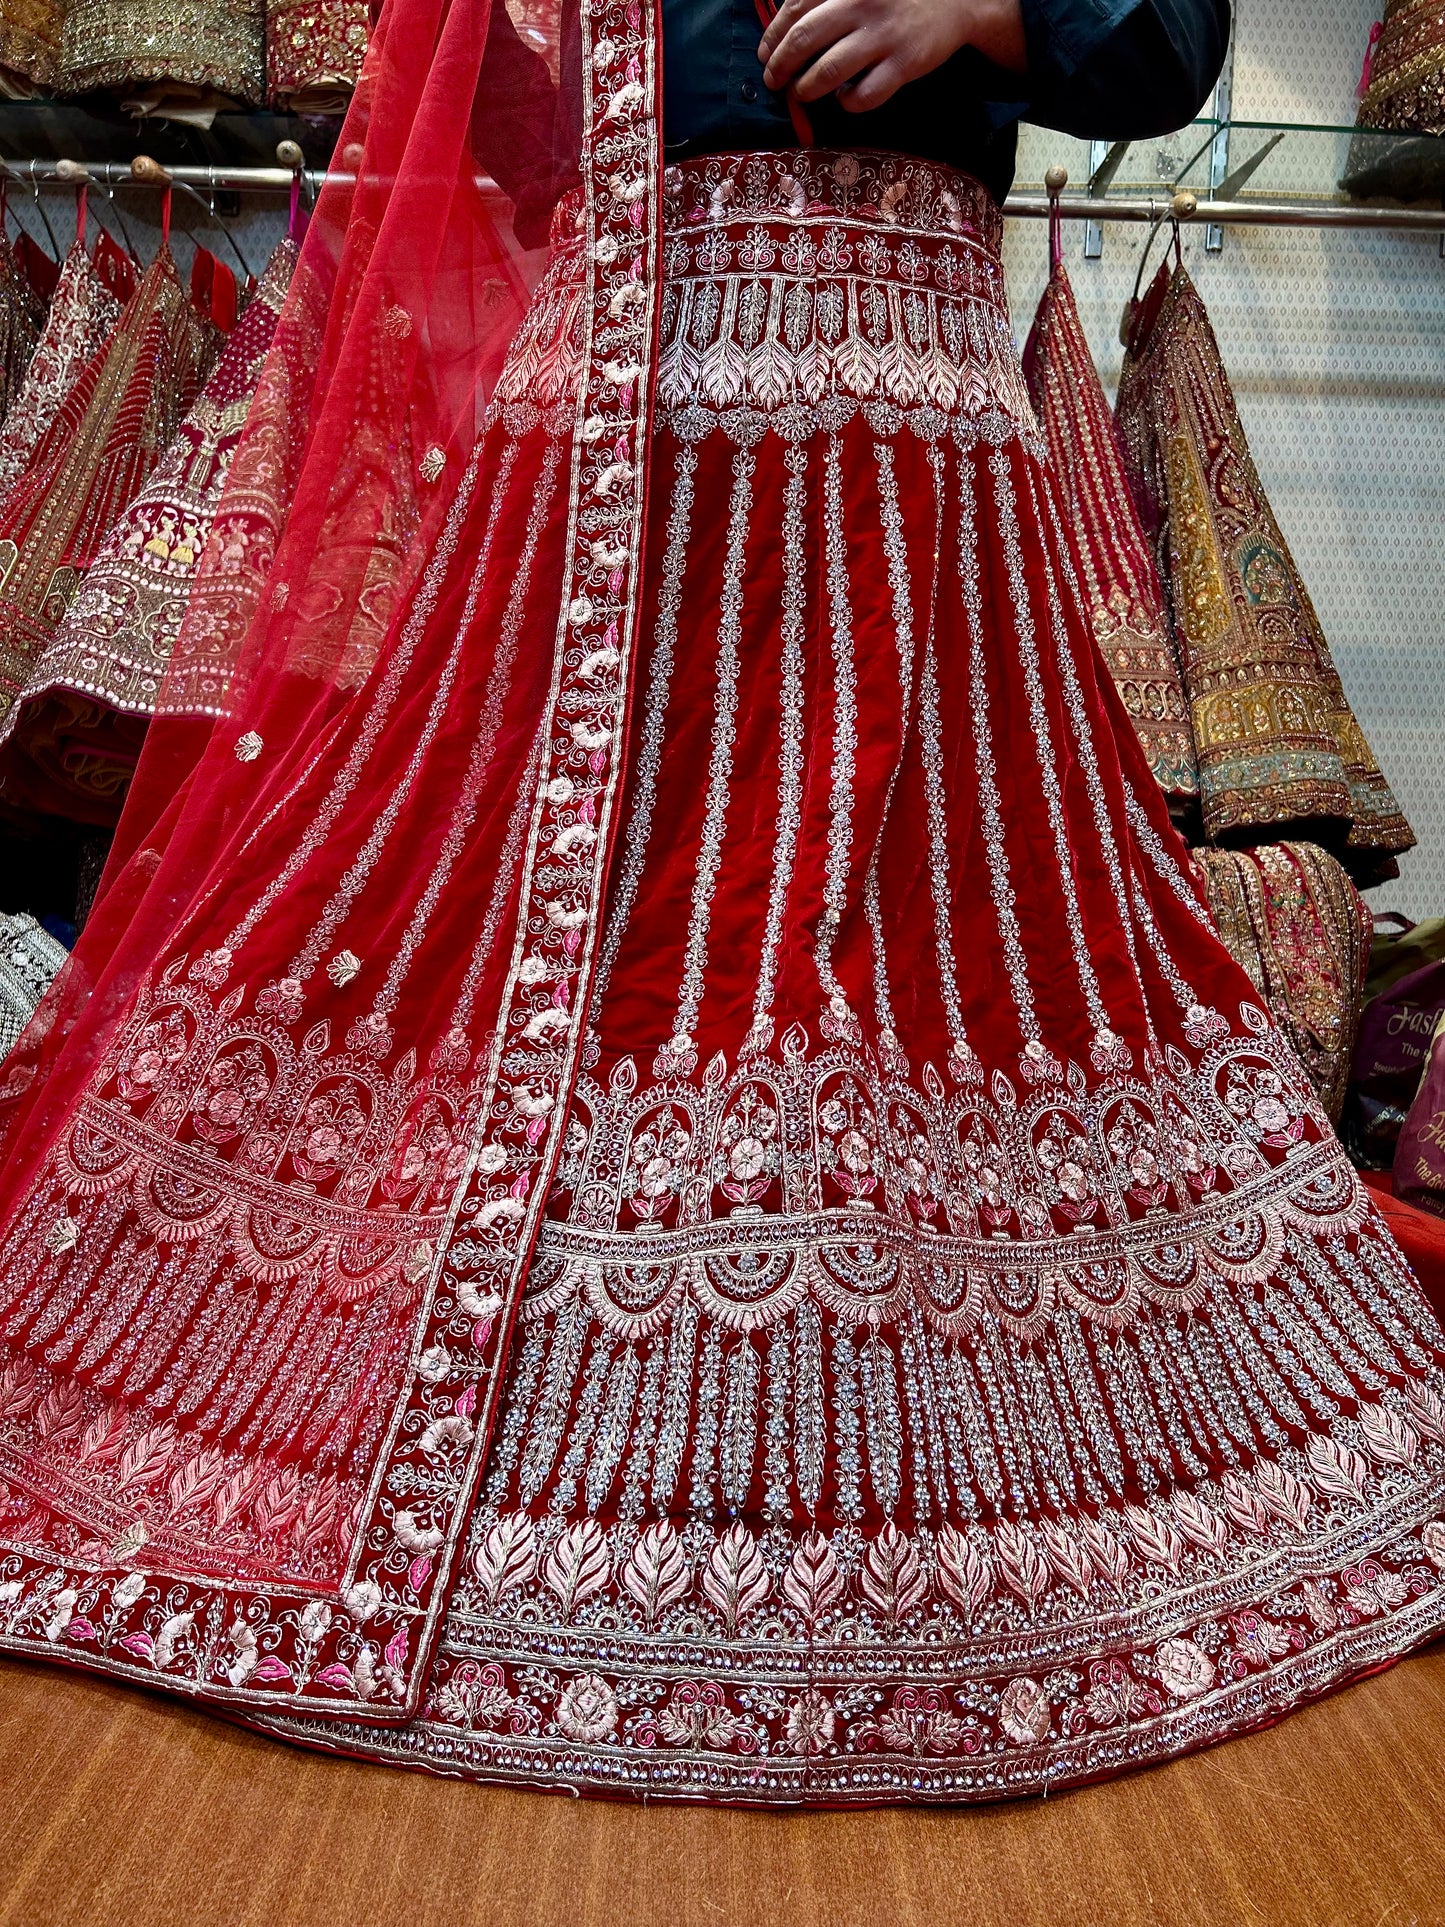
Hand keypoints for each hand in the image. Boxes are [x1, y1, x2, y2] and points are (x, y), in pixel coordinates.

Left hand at [759, 0, 1026, 113]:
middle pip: (803, 40)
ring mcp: (884, 36)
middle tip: (775, 81)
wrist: (956, 0)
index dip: (773, 37)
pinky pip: (864, 95)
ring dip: (806, 88)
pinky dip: (847, 102)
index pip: (795, 9)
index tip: (766, 55)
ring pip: (828, 71)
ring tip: (801, 92)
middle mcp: (861, 3)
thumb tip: (782, 29)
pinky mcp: (904, 64)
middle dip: (780, 66)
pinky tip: (845, 97)